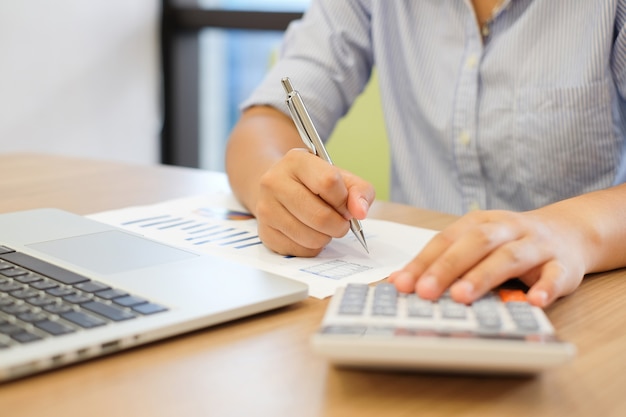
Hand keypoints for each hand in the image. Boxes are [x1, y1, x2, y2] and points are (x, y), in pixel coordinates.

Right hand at [255, 148, 374, 256]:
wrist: (279, 189)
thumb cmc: (314, 184)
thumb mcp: (340, 178)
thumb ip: (359, 191)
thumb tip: (360, 211)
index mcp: (296, 161)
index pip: (329, 182)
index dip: (344, 200)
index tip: (346, 206)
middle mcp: (274, 182)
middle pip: (320, 216)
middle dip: (339, 225)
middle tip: (340, 222)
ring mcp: (266, 209)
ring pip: (311, 238)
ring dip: (326, 237)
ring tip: (322, 226)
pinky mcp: (265, 233)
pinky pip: (301, 251)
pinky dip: (312, 247)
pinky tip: (308, 233)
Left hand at [388, 209, 587, 306]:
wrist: (569, 232)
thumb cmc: (511, 242)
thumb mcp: (475, 243)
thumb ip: (442, 260)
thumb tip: (399, 281)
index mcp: (480, 222)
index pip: (446, 240)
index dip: (423, 262)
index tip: (401, 284)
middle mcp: (506, 229)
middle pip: (474, 244)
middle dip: (446, 268)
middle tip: (424, 292)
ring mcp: (536, 245)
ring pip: (509, 258)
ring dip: (483, 277)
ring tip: (461, 296)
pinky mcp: (564, 265)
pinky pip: (555, 275)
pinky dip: (546, 288)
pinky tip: (533, 302)